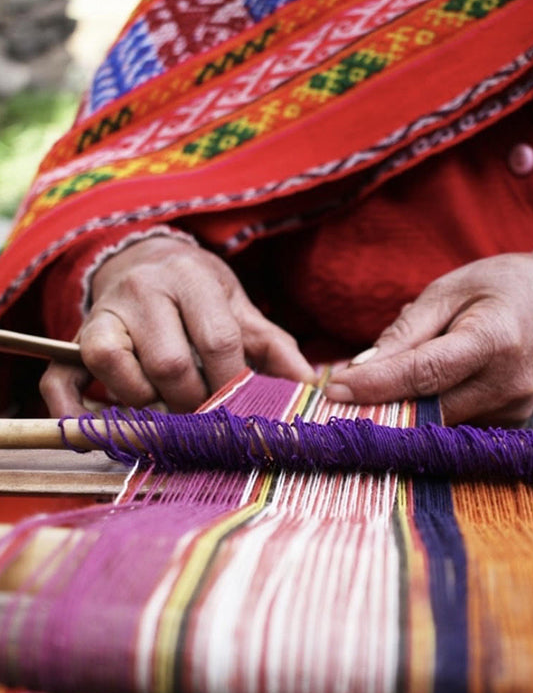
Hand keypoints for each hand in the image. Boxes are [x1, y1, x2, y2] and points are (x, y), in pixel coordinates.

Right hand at [40, 236, 314, 415]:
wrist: (146, 260)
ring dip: (145, 405)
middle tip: (206, 415)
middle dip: (193, 401)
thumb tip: (311, 389)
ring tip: (167, 410)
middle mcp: (143, 291)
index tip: (243, 409)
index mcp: (192, 279)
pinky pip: (62, 379)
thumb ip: (274, 346)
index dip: (233, 383)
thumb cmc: (200, 293)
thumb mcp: (240, 309)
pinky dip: (75, 412)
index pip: (217, 340)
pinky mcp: (78, 338)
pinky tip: (97, 432)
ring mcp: (105, 314)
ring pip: (116, 369)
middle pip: (169, 363)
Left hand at [325, 252, 532, 424]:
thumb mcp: (450, 289)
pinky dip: (424, 413)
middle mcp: (509, 384)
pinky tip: (406, 397)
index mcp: (495, 340)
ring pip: (438, 424)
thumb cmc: (501, 286)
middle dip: (378, 406)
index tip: (333, 390)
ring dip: (399, 412)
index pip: (424, 374)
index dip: (376, 385)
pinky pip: (454, 425)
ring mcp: (514, 410)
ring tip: (366, 393)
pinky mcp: (512, 423)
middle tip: (333, 400)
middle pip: (428, 409)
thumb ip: (407, 330)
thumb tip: (361, 367)